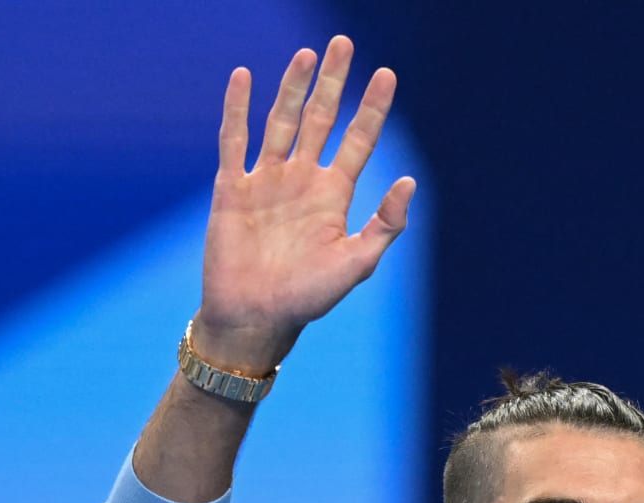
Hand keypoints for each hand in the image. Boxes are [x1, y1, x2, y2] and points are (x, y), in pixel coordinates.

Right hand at [196, 36, 415, 372]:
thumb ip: (385, 224)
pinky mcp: (233, 188)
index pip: (359, 140)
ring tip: (306, 54)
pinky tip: (245, 78)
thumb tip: (410, 181)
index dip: (372, 108)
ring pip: (281, 122)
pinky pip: (235, 141)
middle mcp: (302, 180)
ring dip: (292, 87)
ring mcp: (267, 181)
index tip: (387, 74)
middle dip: (333, 83)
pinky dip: (238, 109)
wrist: (256, 318)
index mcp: (334, 196)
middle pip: (320, 119)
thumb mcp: (355, 263)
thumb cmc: (308, 299)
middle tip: (344, 42)